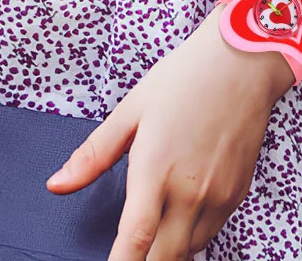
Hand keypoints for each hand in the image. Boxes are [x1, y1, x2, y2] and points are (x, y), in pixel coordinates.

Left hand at [48, 15, 292, 260]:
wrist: (244, 60)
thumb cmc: (188, 76)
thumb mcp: (132, 109)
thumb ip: (94, 154)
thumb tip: (58, 184)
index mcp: (156, 169)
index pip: (134, 241)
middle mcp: (190, 191)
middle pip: (162, 258)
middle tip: (129, 250)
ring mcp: (218, 196)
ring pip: (188, 251)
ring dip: (166, 250)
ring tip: (153, 228)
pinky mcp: (238, 193)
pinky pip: (210, 233)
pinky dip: (191, 236)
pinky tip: (180, 213)